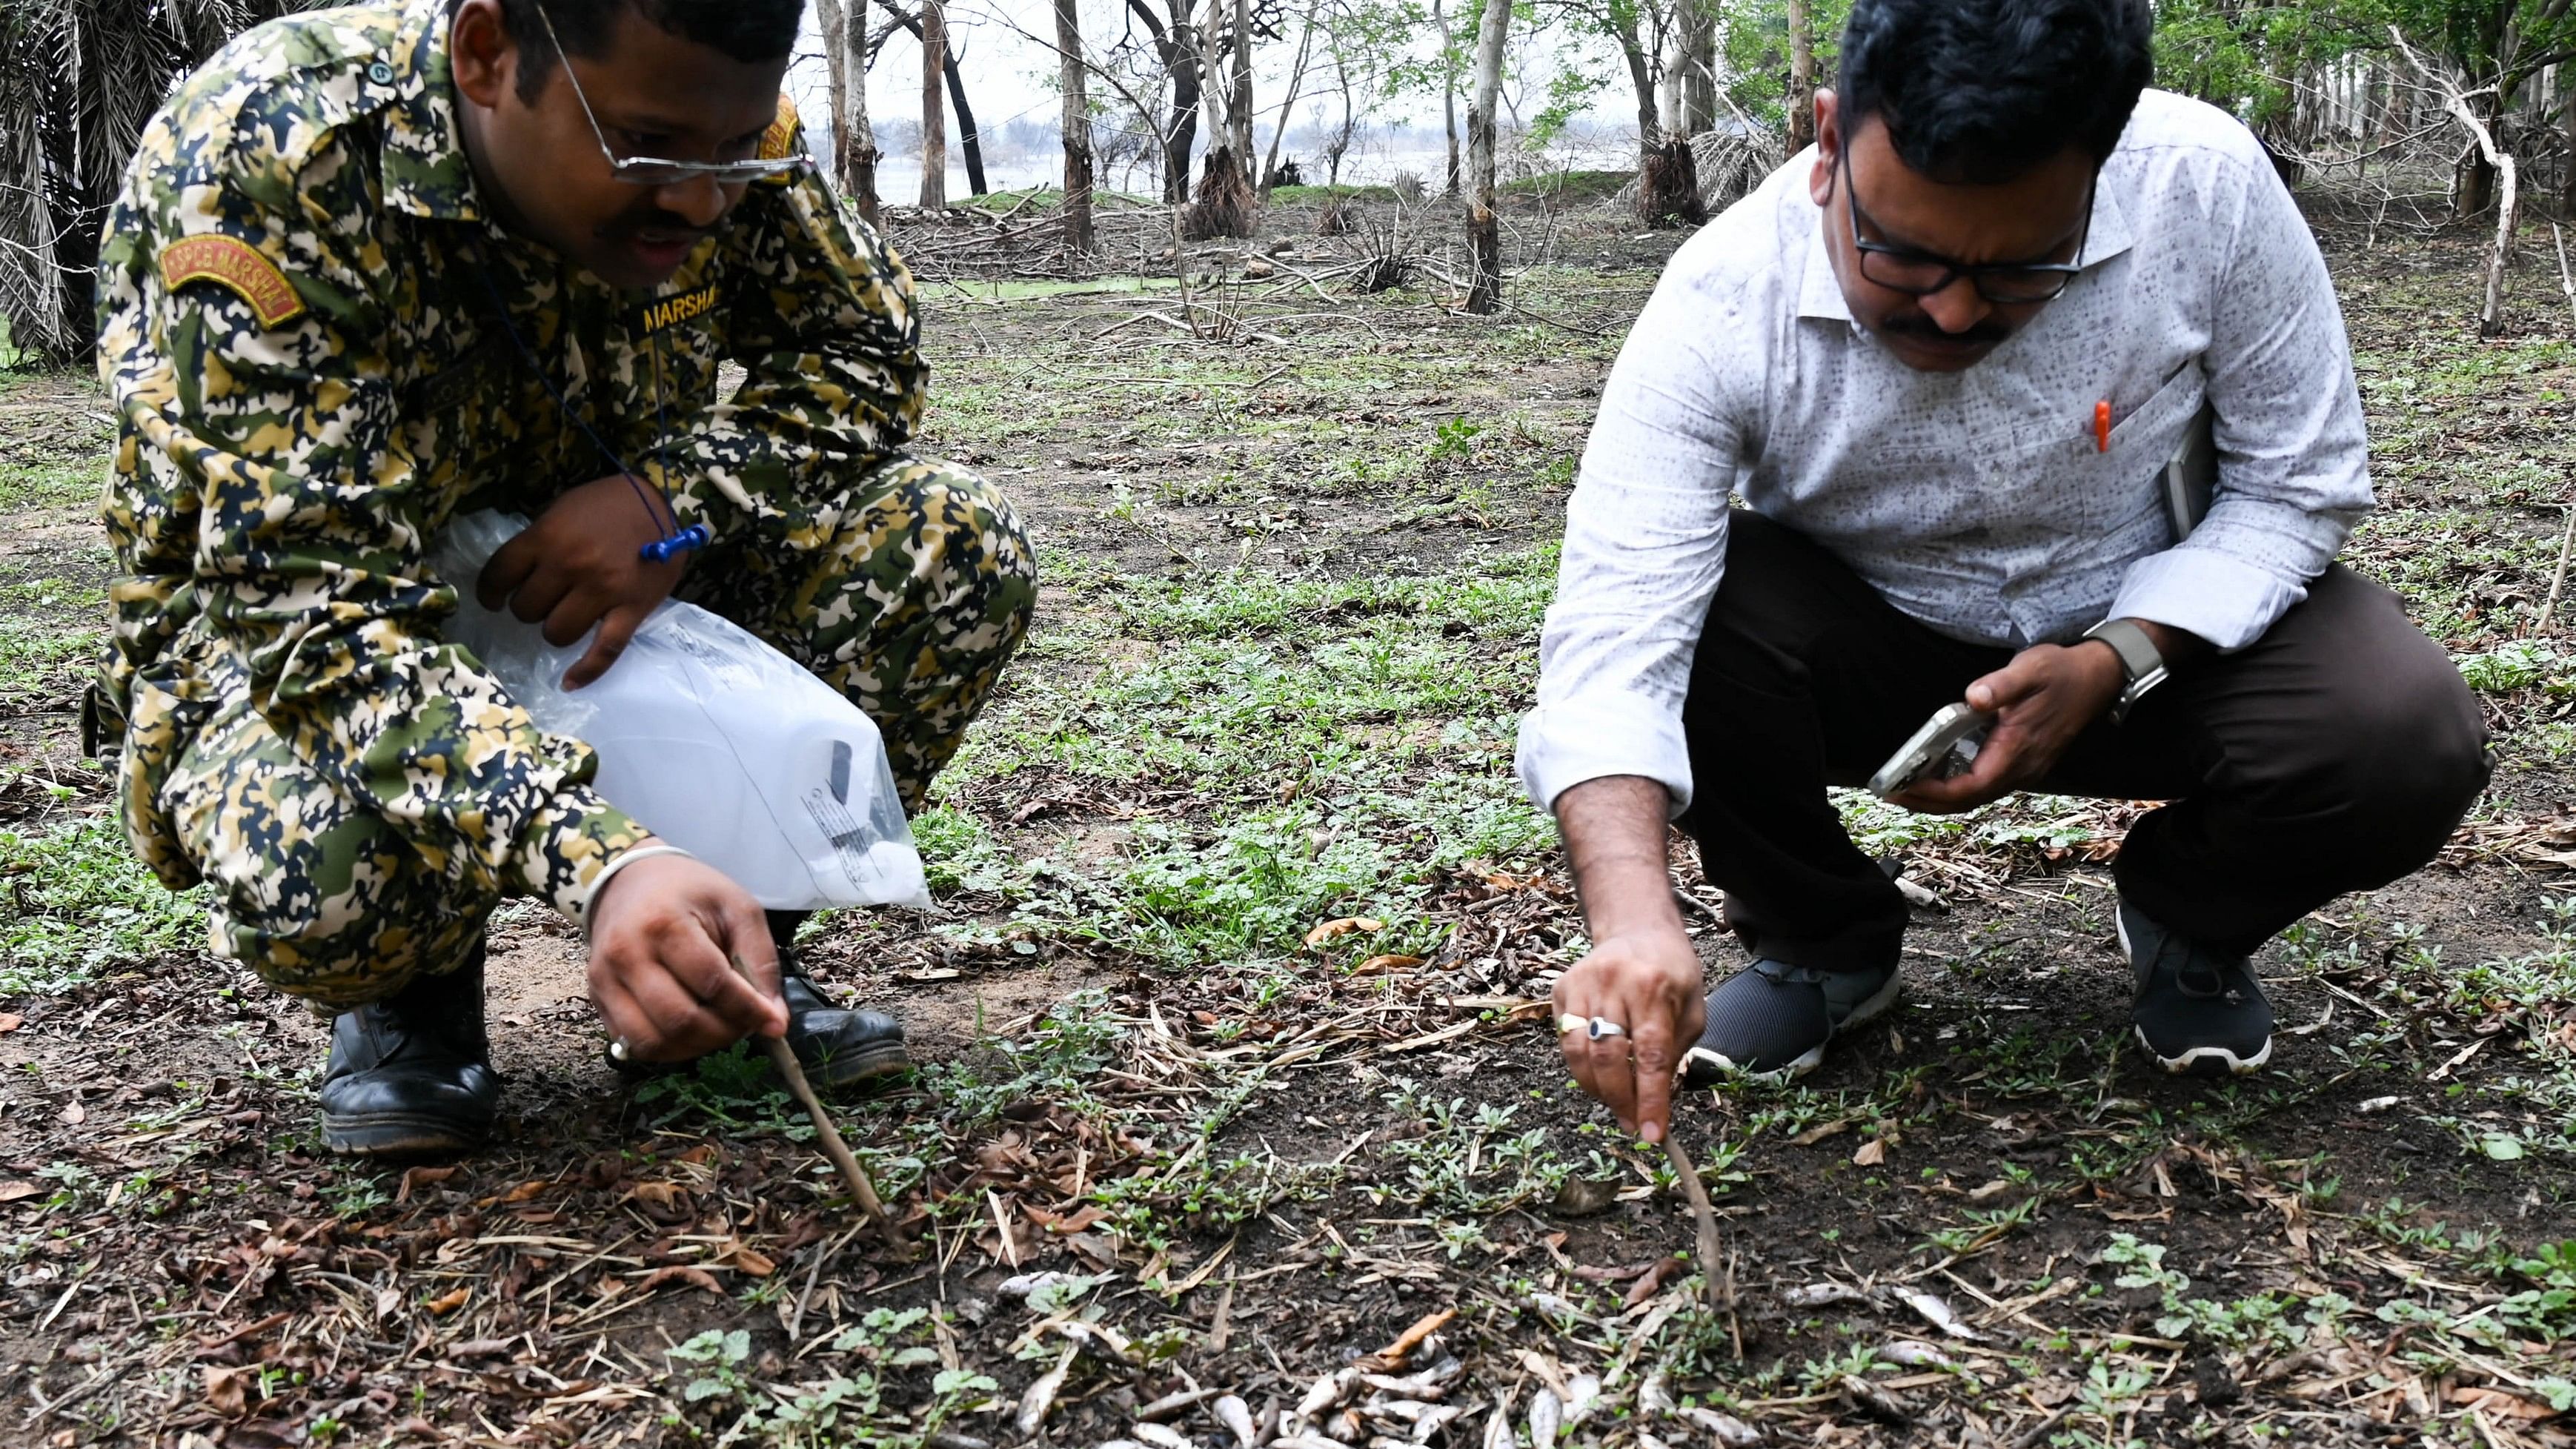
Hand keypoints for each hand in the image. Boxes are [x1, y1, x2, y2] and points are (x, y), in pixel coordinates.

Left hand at [476, 473, 687, 688]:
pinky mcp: (631, 610)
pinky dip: (586, 671)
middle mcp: (571, 565)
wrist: (664, 503)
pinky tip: (569, 683)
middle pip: (527, 609)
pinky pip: (604, 651)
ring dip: (555, 628)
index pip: (499, 575)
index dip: (489, 591)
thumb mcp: (563, 509)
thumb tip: (516, 575)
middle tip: (543, 599)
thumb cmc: (607, 503)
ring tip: (565, 617)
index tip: (493, 598)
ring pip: (556, 633)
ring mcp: (602, 591)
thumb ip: (539, 541)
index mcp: (548, 536)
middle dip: (529, 607)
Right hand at [585, 849, 786, 1061]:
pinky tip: (692, 1032)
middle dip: (723, 1032)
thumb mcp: (737, 909)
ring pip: (653, 1041)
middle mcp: (626, 955)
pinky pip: (633, 1043)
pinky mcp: (596, 998)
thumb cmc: (690, 892)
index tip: (774, 1023)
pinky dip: (669, 1048)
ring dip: (696, 1047)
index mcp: (663, 923)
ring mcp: (605, 980)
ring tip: (720, 1028)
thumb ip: (760, 962)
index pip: (712, 983)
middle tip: (746, 1024)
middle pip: (680, 1019)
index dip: (748, 1010)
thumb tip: (775, 1022)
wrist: (630, 880)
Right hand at [1552, 926, 1705, 1143]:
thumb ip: (1675, 1053)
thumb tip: (1655, 1102)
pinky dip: (1581, 1067)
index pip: (1650, 1055)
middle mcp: (1613, 982)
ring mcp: (1581, 983)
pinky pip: (1565, 1041)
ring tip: (1616, 1104)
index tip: (1652, 1135)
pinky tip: (1600, 1075)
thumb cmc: (1672, 973)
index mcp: (1653, 987)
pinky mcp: (1561, 988)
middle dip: (1621, 1100)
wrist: (1638, 928)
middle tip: (1633, 1125)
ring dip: (1597, 1089)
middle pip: (1608, 1057)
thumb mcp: (1693, 1009)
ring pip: (1579, 1053)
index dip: (1651, 1099)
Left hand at [1889, 641, 2123, 813]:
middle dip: (1929, 802)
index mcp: (2018, 750)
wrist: (2096, 678)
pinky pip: (1985, 785)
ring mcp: (2024, 769)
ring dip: (1940, 799)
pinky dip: (1957, 788)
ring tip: (1905, 790)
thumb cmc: (2061, 672)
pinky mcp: (2023, 763)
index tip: (1905, 787)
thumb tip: (1974, 698)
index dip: (1936, 792)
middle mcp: (2022, 768)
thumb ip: (2000, 685)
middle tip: (1891, 795)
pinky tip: (1936, 777)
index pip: (1972, 786)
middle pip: (1970, 800)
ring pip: (1977, 796)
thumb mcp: (2029, 669)